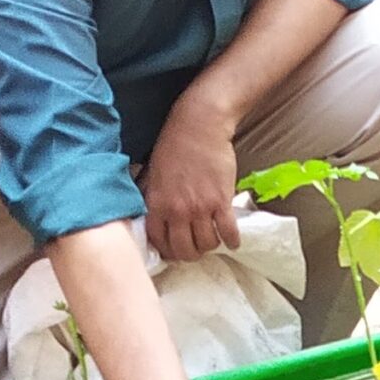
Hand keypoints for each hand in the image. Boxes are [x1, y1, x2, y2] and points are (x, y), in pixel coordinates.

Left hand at [140, 108, 244, 265]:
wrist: (199, 126)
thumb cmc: (174, 144)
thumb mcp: (152, 170)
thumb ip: (149, 194)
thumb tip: (147, 211)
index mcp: (158, 203)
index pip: (159, 241)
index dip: (167, 250)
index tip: (173, 249)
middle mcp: (178, 210)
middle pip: (184, 249)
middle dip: (189, 254)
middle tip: (194, 249)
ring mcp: (201, 208)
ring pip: (207, 244)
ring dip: (210, 246)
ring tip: (212, 240)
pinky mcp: (222, 202)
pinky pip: (228, 233)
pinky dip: (231, 241)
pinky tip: (232, 241)